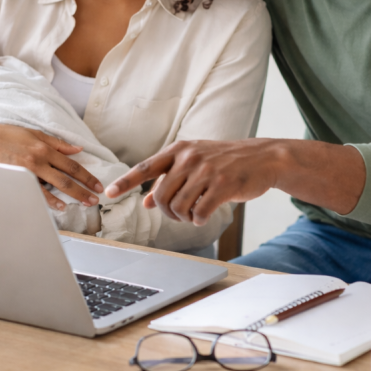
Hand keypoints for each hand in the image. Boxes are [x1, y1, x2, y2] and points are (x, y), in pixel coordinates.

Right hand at [0, 118, 102, 210]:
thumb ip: (57, 143)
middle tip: (96, 199)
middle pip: (67, 177)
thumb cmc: (5, 135)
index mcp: (44, 147)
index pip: (72, 164)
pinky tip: (60, 207)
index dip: (87, 175)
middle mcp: (38, 158)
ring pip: (55, 186)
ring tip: (84, 203)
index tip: (98, 184)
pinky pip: (36, 193)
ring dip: (72, 196)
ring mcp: (27, 170)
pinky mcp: (16, 178)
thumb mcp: (33, 133)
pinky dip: (49, 201)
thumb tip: (77, 150)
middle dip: (84, 189)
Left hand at [106, 139, 284, 225]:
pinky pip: (199, 212)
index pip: (145, 167)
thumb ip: (169, 179)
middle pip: (161, 196)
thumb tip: (146, 201)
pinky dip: (198, 220)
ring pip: (178, 207)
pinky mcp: (223, 185)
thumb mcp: (194, 164)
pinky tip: (203, 216)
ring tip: (193, 214)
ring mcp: (206, 171)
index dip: (125, 181)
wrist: (262, 157)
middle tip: (178, 214)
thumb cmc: (225, 161)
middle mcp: (190, 158)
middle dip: (166, 212)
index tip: (108, 193)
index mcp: (179, 150)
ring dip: (183, 218)